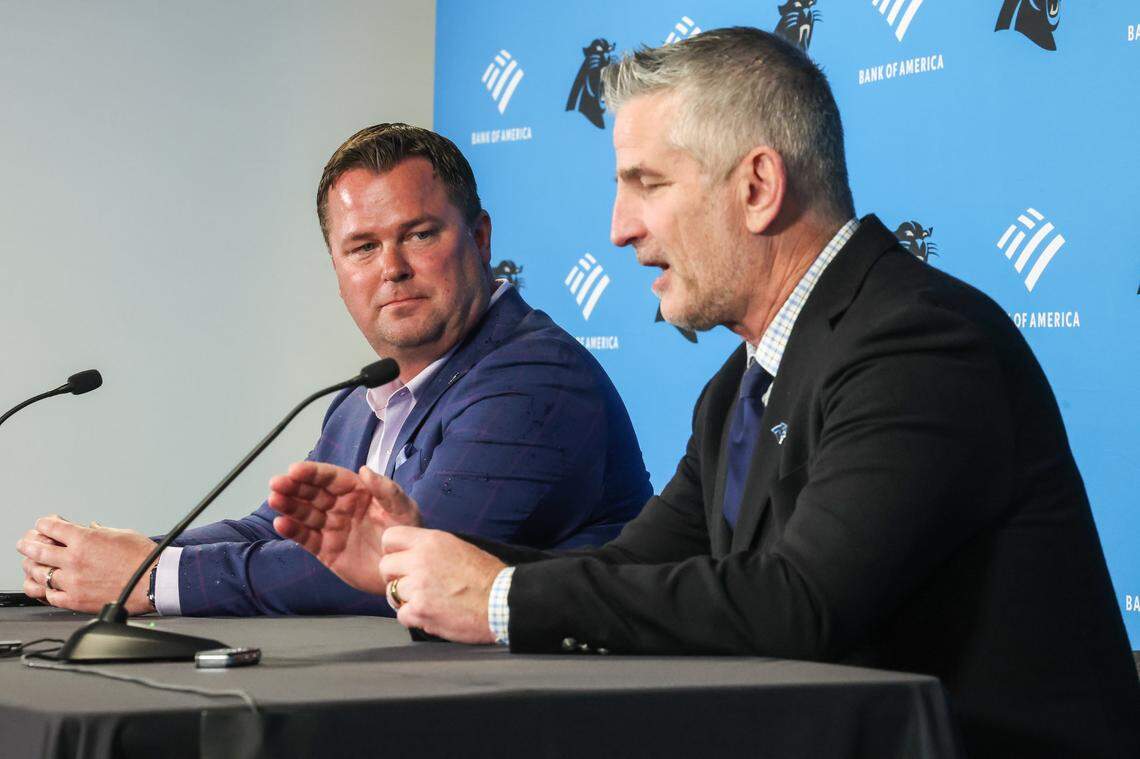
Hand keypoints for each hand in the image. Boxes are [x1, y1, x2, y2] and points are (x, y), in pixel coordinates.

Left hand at [16, 516, 156, 614]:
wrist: (154, 581)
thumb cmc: (144, 558)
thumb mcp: (121, 534)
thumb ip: (100, 532)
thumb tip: (91, 530)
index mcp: (85, 539)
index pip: (50, 527)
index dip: (43, 524)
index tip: (42, 525)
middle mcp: (74, 559)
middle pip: (37, 550)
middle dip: (28, 544)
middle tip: (25, 544)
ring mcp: (72, 581)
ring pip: (39, 574)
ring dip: (32, 568)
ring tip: (31, 565)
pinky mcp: (75, 600)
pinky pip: (49, 596)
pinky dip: (44, 590)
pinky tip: (44, 587)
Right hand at [268, 461, 421, 595]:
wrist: (406, 571)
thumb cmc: (408, 535)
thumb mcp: (404, 510)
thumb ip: (386, 490)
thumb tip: (365, 469)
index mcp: (359, 492)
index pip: (332, 478)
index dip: (313, 473)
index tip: (295, 469)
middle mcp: (341, 507)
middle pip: (313, 493)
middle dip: (294, 487)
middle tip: (276, 483)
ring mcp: (332, 528)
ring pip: (305, 514)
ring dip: (289, 506)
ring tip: (275, 500)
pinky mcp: (326, 550)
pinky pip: (306, 538)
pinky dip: (293, 531)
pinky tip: (281, 523)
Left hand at [379, 526, 504, 643]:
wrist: (502, 601)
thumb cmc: (486, 576)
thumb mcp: (458, 547)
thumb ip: (431, 549)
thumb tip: (412, 554)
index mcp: (430, 541)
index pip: (390, 537)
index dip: (393, 551)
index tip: (401, 561)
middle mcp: (420, 560)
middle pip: (385, 567)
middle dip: (395, 577)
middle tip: (412, 585)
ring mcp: (418, 587)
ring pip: (391, 593)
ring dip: (405, 599)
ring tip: (426, 601)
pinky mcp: (420, 611)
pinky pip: (401, 615)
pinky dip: (414, 618)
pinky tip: (431, 614)